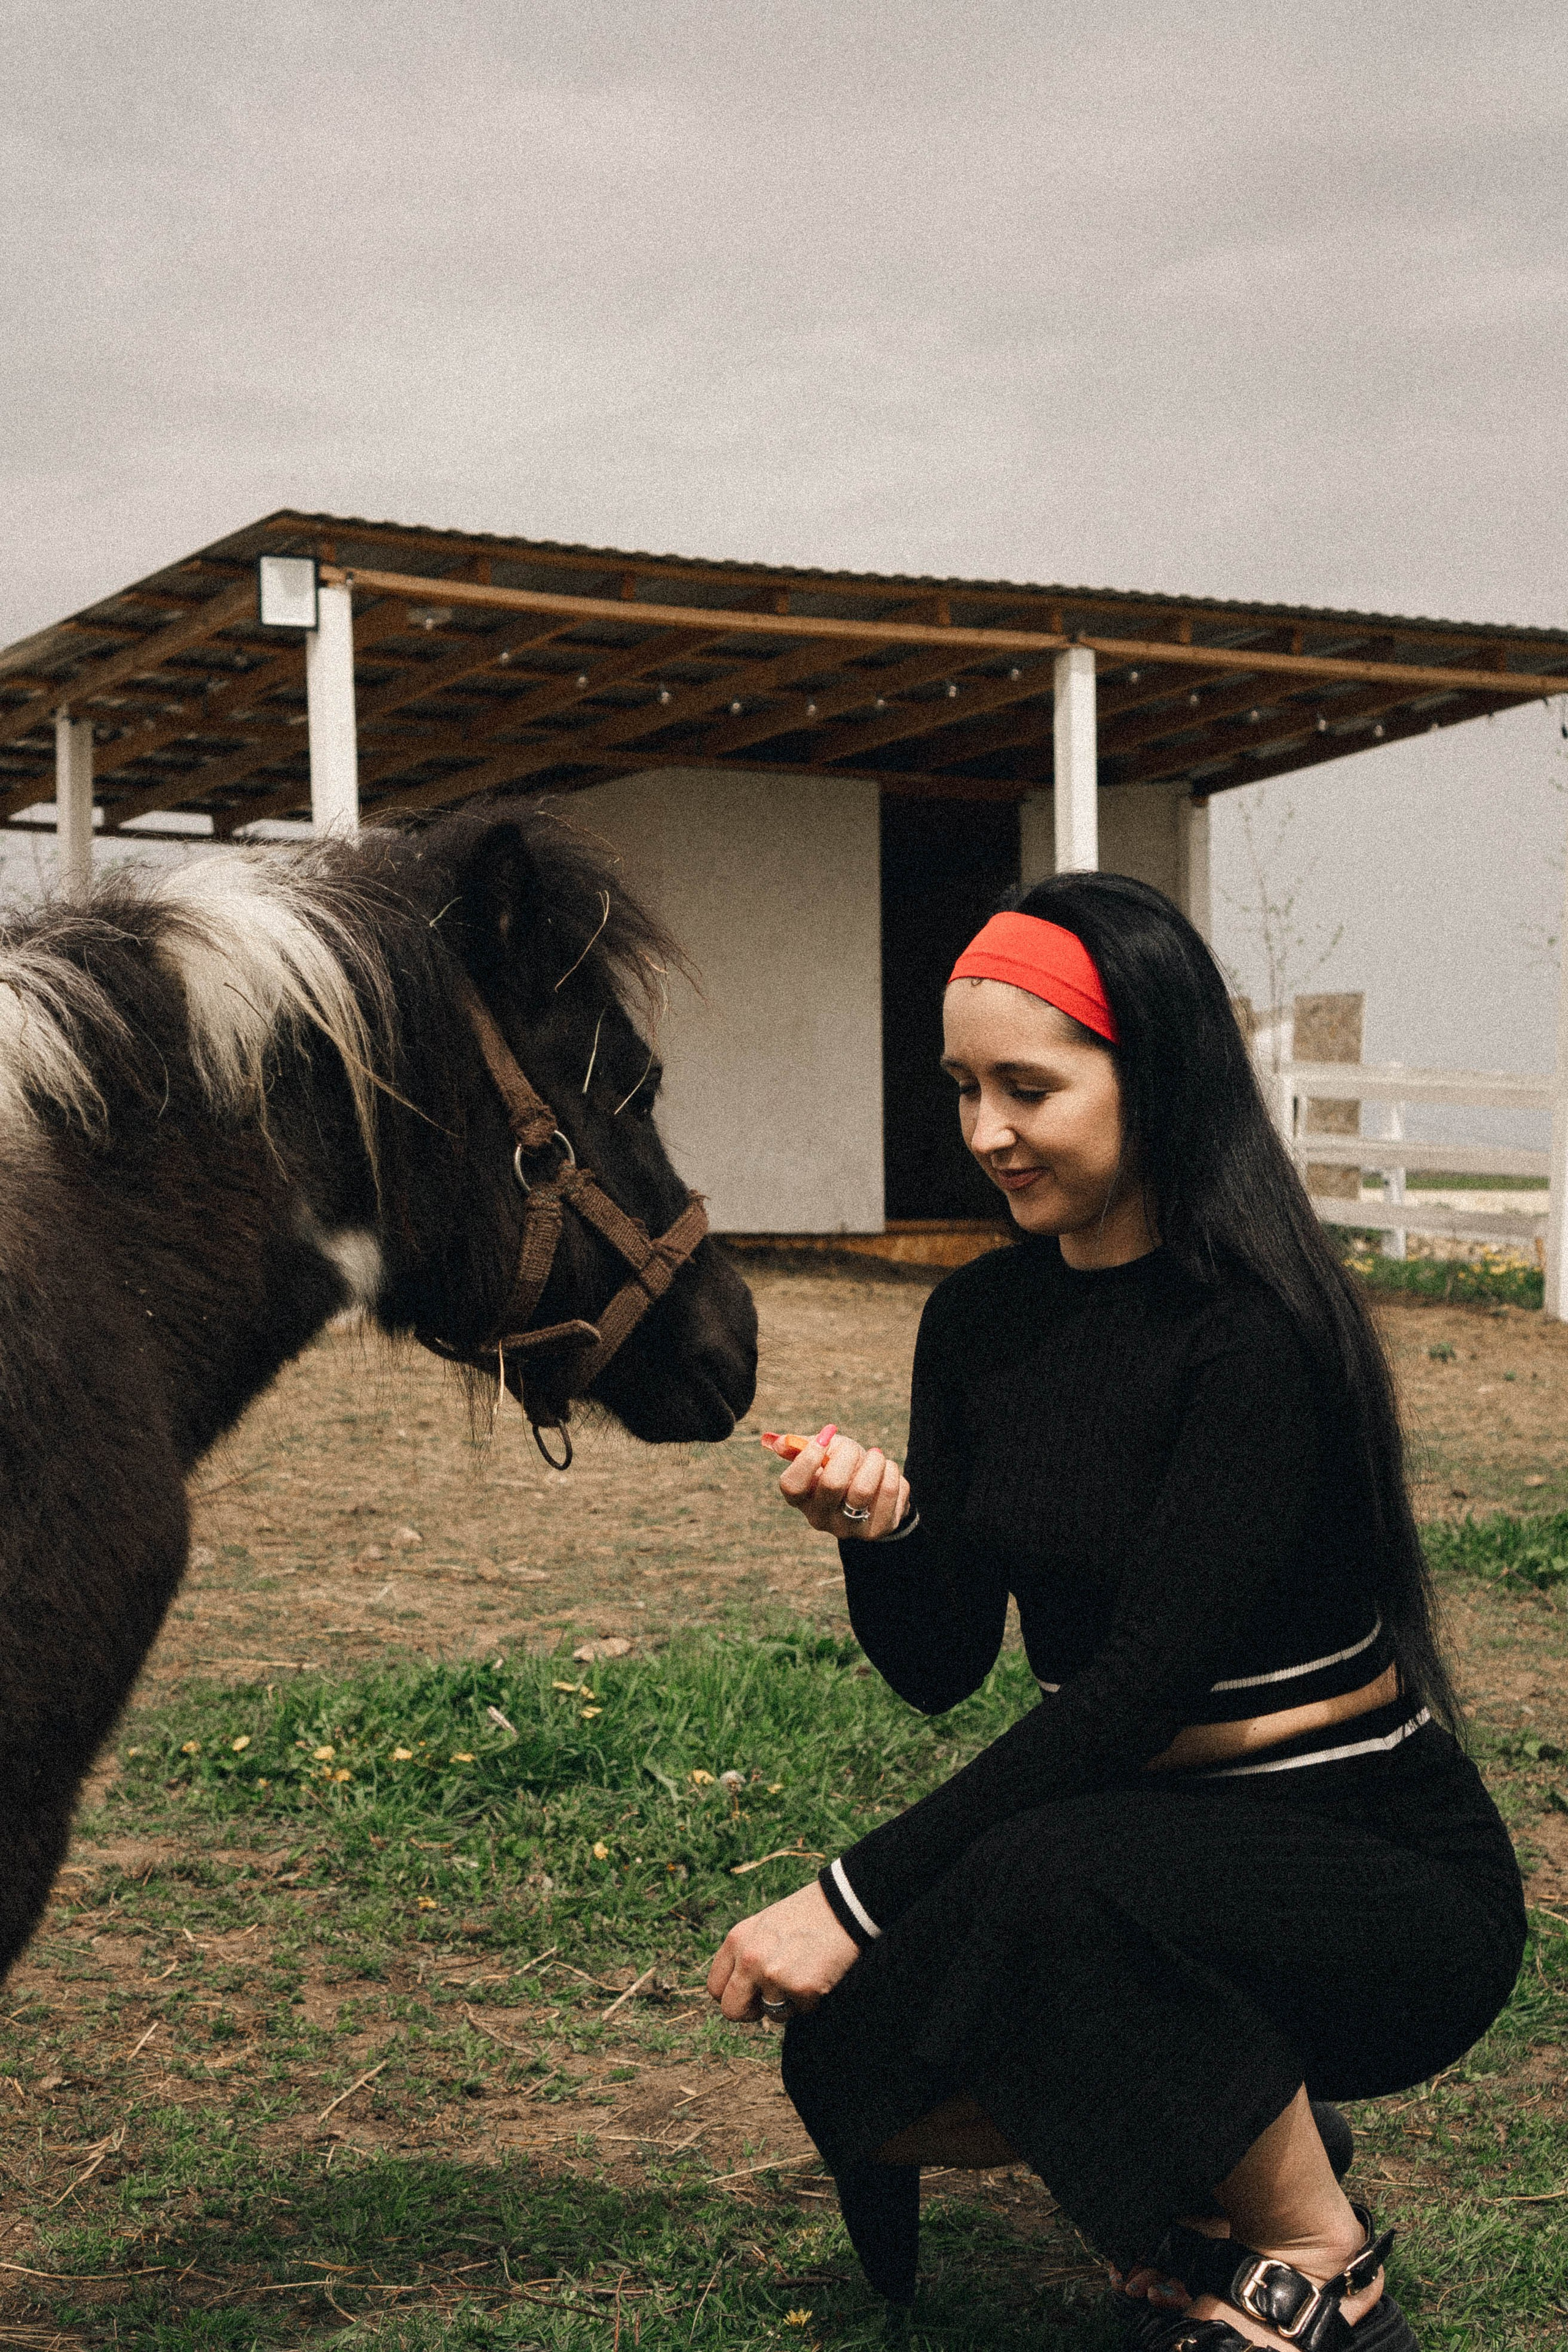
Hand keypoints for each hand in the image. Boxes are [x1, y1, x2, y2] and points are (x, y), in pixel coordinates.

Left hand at [707, 1880, 860, 2020]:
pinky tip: (819, 1972)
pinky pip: (800, 2011)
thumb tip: (739, 1990)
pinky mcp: (801, 1988)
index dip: (732, 1995)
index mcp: (737, 1940)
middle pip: (732, 2010)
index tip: (748, 1994)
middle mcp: (750, 1959)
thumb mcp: (763, 1926)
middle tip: (770, 2001)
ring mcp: (775, 1975)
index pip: (715, 1987)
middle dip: (751, 2012)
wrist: (842, 1904)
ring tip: (803, 1973)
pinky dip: (811, 1999)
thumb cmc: (805, 1915)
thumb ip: (746, 1954)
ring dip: (787, 2003)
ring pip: (771, 2014)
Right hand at [763, 1429, 909, 1540]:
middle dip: (848, 1455)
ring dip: (875, 1463)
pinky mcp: (876, 1530)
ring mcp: (848, 1528)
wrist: (874, 1494)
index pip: (792, 1486)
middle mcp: (820, 1518)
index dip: (808, 1459)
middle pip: (832, 1484)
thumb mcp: (823, 1452)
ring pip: (862, 1490)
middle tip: (855, 1449)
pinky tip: (888, 1474)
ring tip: (876, 1458)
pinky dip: (892, 1474)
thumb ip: (801, 1445)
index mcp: (802, 1498)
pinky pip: (890, 1493)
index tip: (825, 1437)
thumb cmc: (843, 1467)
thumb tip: (778, 1442)